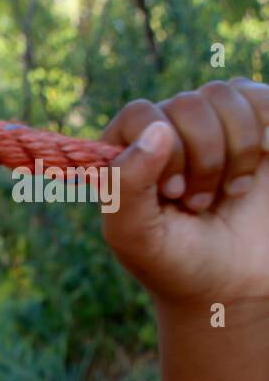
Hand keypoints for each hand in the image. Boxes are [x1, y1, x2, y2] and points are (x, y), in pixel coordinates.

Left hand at [101, 78, 268, 313]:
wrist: (231, 286)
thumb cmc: (173, 263)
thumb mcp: (134, 236)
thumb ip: (125, 186)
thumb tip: (157, 128)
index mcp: (125, 153)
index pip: (139, 115)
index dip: (162, 150)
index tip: (173, 193)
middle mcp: (166, 132)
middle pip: (188, 104)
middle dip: (203, 159)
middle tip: (199, 204)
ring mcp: (212, 127)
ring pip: (226, 94)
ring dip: (235, 148)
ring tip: (228, 192)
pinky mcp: (256, 128)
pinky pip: (261, 97)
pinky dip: (266, 126)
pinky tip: (263, 159)